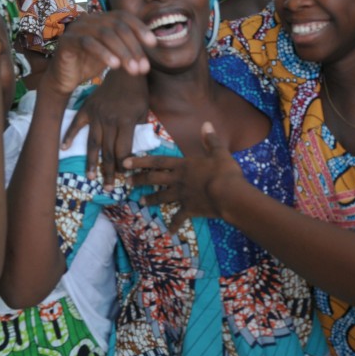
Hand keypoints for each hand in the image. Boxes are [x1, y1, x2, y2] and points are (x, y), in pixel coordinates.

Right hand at [43, 11, 153, 99]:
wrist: (64, 78)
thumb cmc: (89, 64)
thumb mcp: (113, 53)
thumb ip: (127, 46)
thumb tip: (154, 44)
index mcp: (101, 19)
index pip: (124, 16)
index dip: (140, 28)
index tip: (153, 44)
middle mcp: (89, 19)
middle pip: (117, 27)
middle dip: (133, 47)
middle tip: (143, 67)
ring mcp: (77, 28)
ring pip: (105, 34)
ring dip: (122, 52)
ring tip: (133, 70)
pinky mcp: (67, 40)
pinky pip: (88, 43)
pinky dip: (104, 54)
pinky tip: (114, 66)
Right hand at [62, 69, 148, 183]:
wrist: (124, 71)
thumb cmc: (137, 92)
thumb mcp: (144, 111)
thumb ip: (139, 130)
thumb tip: (135, 151)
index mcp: (126, 122)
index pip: (123, 151)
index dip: (123, 165)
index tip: (123, 175)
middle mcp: (109, 121)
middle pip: (108, 151)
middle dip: (108, 171)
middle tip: (107, 188)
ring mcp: (96, 115)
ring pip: (92, 143)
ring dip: (91, 162)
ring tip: (90, 177)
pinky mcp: (87, 108)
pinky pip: (76, 125)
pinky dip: (69, 136)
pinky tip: (63, 148)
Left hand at [126, 122, 242, 229]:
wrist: (229, 195)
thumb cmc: (224, 172)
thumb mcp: (219, 152)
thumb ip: (211, 139)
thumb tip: (207, 124)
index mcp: (183, 165)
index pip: (158, 161)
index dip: (141, 161)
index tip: (125, 163)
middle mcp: (178, 180)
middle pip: (154, 179)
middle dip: (140, 180)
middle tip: (128, 183)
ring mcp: (182, 196)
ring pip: (162, 197)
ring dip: (151, 199)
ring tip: (141, 202)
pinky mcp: (189, 209)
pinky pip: (179, 218)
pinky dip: (174, 224)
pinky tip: (169, 231)